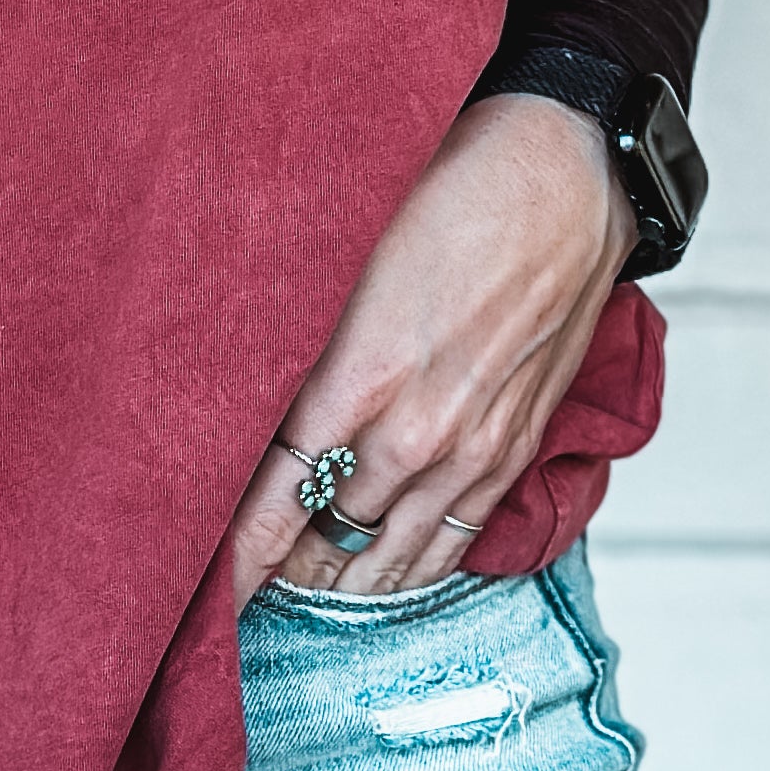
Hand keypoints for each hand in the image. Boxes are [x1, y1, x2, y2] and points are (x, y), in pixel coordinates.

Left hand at [231, 93, 635, 605]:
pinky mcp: (516, 448)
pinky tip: (383, 573)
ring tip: (298, 592)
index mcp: (362, 379)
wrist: (568, 176)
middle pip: (327, 539)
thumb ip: (304, 344)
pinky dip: (412, 566)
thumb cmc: (453, 193)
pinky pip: (455, 541)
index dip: (238, 557)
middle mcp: (418, 434)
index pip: (278, 500)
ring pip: (392, 556)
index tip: (202, 594)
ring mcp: (473, 450)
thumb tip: (250, 404)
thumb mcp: (348, 260)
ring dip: (342, 578)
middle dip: (281, 569)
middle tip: (242, 584)